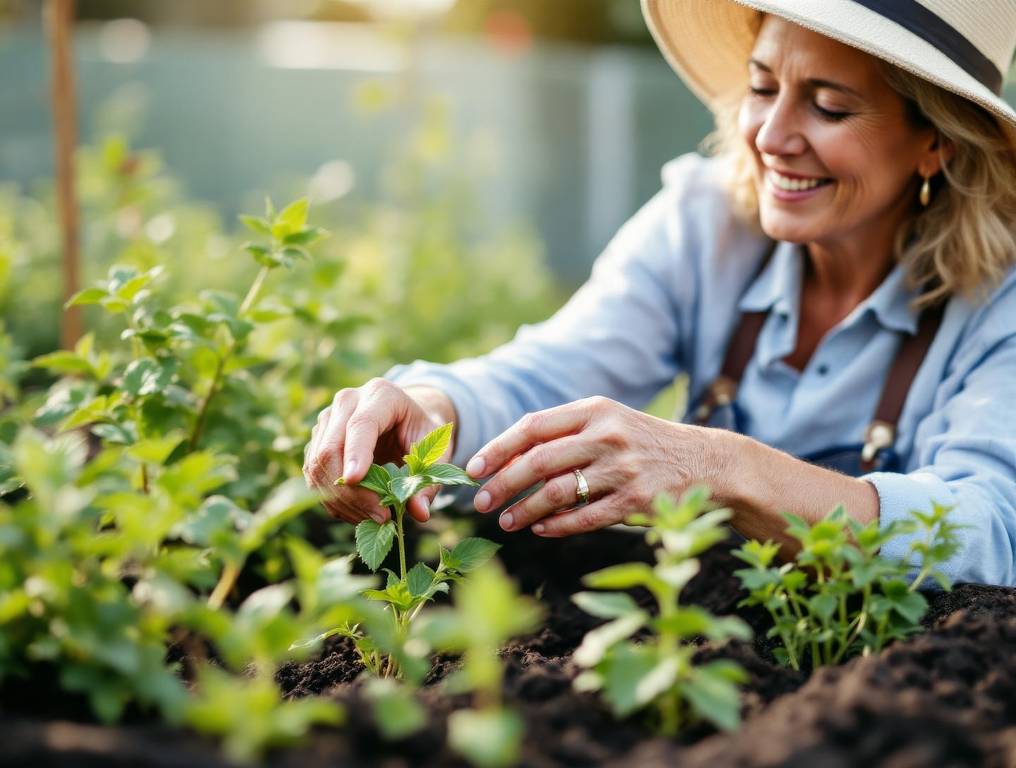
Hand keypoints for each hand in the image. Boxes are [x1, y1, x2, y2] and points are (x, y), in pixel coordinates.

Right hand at [303, 380, 455, 524]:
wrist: (406, 419)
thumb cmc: (422, 432)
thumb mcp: (436, 450)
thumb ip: (429, 478)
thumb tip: (419, 512)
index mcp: (381, 394)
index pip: (361, 424)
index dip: (356, 453)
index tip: (355, 480)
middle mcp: (347, 402)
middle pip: (331, 448)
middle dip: (351, 490)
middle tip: (381, 516)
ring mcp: (327, 420)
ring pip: (317, 465)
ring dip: (342, 500)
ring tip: (374, 518)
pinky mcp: (317, 440)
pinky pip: (313, 475)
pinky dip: (333, 500)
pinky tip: (358, 512)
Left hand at [465, 396, 723, 536]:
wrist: (708, 462)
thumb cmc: (643, 443)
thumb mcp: (609, 423)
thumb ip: (565, 434)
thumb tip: (506, 459)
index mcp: (595, 410)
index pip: (533, 426)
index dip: (498, 448)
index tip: (473, 468)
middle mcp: (608, 435)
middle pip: (539, 461)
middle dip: (502, 484)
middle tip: (480, 502)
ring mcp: (624, 469)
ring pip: (557, 493)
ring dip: (524, 510)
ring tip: (506, 522)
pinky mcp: (637, 501)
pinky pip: (585, 517)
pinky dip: (556, 526)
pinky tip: (540, 530)